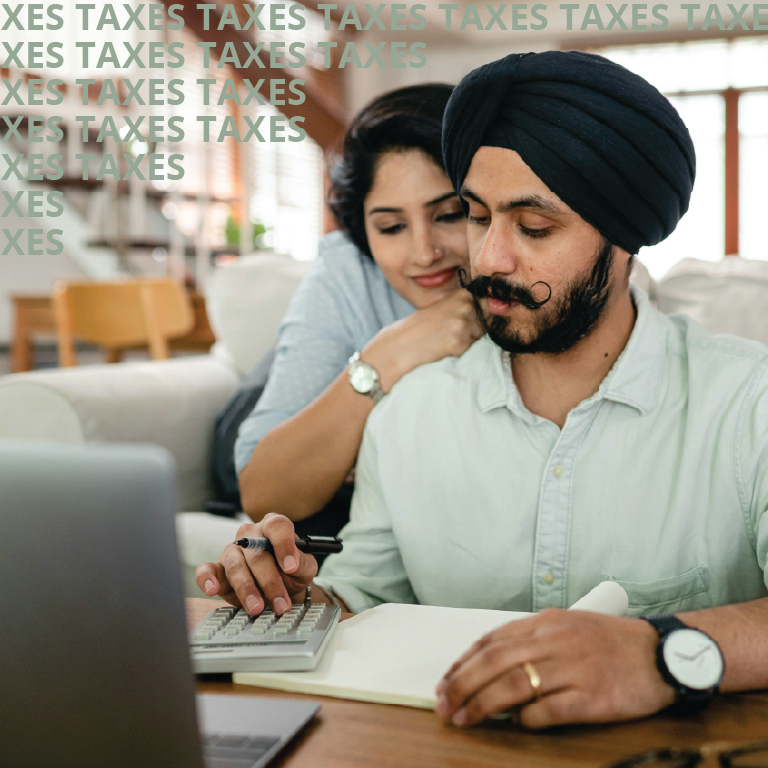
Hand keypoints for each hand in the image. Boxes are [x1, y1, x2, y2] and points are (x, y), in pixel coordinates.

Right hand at [194, 513, 316, 615]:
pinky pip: (207, 570)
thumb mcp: (304, 567)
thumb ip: (301, 562)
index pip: (277, 525)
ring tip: (257, 608)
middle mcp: (250, 534)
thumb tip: (291, 564)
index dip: (284, 545)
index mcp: (272, 526)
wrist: (280, 589)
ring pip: (236, 566)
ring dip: (247, 589)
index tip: (291, 567)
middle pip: (257, 553)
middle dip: (270, 582)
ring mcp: (231, 550)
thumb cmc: (291, 572)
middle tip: (280, 604)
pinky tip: (212, 589)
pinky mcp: (218, 568)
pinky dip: (207, 579)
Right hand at [363, 291, 482, 391]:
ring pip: (483, 335)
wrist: (400, 345)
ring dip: (471, 340)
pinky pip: (473, 348)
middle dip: (479, 328)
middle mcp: (465, 305)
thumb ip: (465, 307)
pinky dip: (462, 350)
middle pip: (490, 321)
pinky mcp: (460, 341)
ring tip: (448, 339)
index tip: (473, 321)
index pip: (490, 303)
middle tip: (453, 332)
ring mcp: (464, 323)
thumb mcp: (443, 308)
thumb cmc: (422, 328)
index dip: (486, 314)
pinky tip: (445, 347)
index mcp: (462, 294)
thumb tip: (494, 311)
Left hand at [434, 609, 675, 728]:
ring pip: (514, 685)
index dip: (463, 661)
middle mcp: (555, 641)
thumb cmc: (610, 642)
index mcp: (546, 622)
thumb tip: (491, 665)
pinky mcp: (592, 697)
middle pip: (495, 662)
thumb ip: (531, 641)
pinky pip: (549, 710)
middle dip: (462, 684)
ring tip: (464, 718)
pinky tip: (515, 724)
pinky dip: (527, 718)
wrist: (662, 653)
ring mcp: (573, 669)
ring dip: (483, 704)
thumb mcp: (567, 626)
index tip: (446, 680)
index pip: (492, 640)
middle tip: (443, 703)